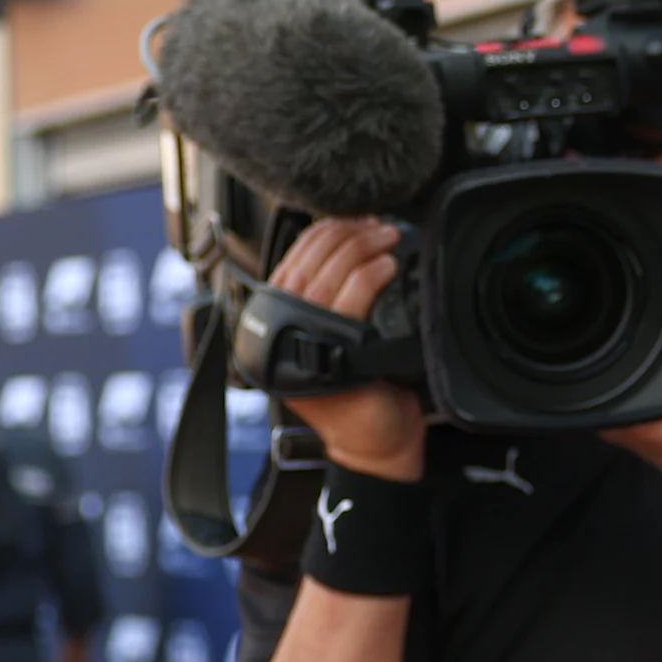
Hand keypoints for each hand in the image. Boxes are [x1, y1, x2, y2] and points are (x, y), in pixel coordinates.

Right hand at [267, 217, 426, 480]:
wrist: (378, 444)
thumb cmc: (364, 391)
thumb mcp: (342, 337)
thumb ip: (332, 300)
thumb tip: (349, 245)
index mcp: (274, 324)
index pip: (290, 264)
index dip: (321, 234)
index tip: (353, 217)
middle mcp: (277, 335)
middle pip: (304, 266)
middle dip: (342, 235)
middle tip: (376, 222)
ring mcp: (299, 348)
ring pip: (323, 280)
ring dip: (358, 249)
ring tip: (386, 235)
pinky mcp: (327, 359)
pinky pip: (347, 305)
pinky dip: (367, 278)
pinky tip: (387, 265)